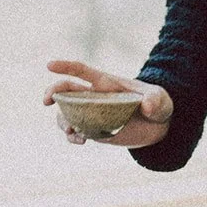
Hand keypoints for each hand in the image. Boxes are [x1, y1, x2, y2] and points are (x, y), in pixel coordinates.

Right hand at [42, 60, 172, 148]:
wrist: (158, 125)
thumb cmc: (158, 104)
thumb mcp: (161, 99)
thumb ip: (155, 99)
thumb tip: (148, 106)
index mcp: (105, 83)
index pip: (82, 71)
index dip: (65, 66)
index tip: (49, 66)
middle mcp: (94, 96)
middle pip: (66, 90)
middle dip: (52, 92)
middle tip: (46, 102)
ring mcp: (91, 113)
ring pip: (66, 113)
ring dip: (62, 120)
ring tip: (70, 131)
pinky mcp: (94, 129)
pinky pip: (76, 131)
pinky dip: (72, 136)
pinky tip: (80, 141)